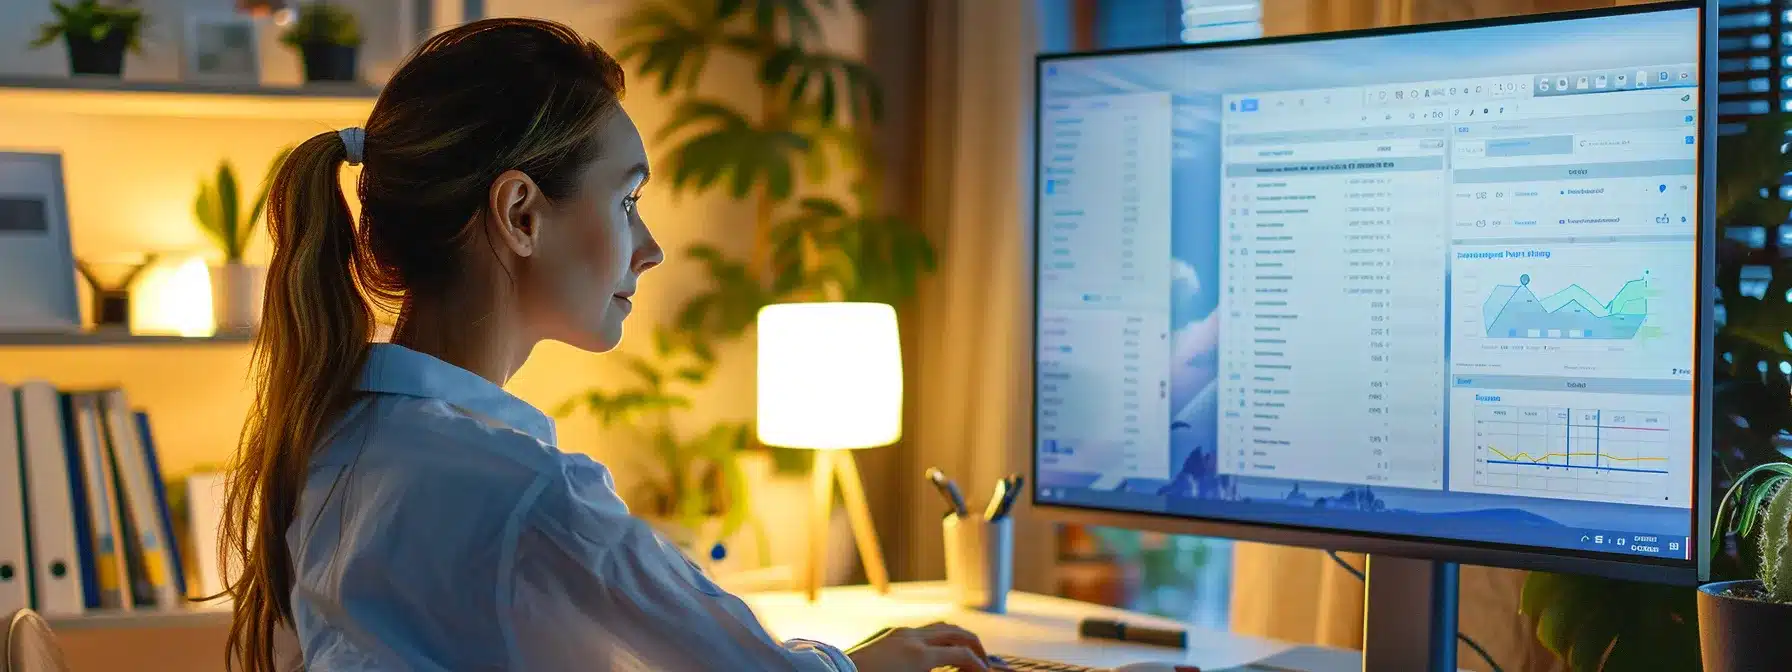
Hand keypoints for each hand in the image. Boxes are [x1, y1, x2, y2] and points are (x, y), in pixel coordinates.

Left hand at [845, 622, 999, 670]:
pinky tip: (941, 650)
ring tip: (967, 652)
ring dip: (959, 637)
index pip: (962, 655)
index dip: (979, 665)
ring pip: (941, 626)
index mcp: (919, 656)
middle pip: (957, 632)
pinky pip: (925, 629)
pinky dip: (941, 636)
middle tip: (983, 660)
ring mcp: (902, 633)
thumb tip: (956, 671)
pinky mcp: (892, 633)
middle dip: (975, 645)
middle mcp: (913, 638)